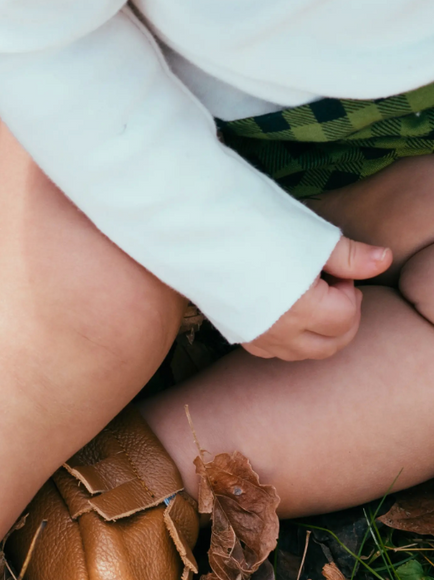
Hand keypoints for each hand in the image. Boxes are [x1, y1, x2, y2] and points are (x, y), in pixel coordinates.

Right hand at [242, 236, 390, 360]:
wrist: (194, 229)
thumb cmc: (253, 226)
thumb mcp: (309, 236)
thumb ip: (350, 256)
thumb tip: (384, 260)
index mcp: (302, 307)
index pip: (347, 319)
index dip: (351, 292)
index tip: (336, 269)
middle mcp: (278, 331)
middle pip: (330, 346)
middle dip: (342, 319)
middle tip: (331, 286)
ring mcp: (254, 335)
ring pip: (302, 354)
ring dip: (317, 332)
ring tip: (309, 297)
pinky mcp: (235, 332)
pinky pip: (272, 351)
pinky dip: (288, 338)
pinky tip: (283, 310)